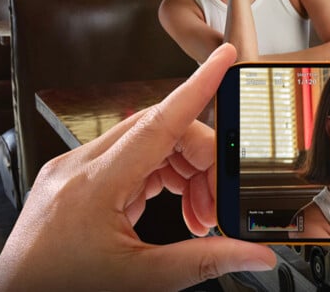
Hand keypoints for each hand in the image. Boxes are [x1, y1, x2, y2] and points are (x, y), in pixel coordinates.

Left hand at [0, 44, 275, 289]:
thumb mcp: (141, 280)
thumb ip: (205, 261)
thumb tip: (254, 254)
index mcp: (92, 186)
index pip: (158, 121)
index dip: (198, 85)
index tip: (222, 58)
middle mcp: (79, 169)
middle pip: (161, 132)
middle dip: (201, 159)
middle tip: (218, 201)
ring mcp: (75, 173)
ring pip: (149, 145)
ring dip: (185, 173)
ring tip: (199, 216)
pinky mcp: (78, 183)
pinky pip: (132, 162)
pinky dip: (164, 180)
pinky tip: (177, 209)